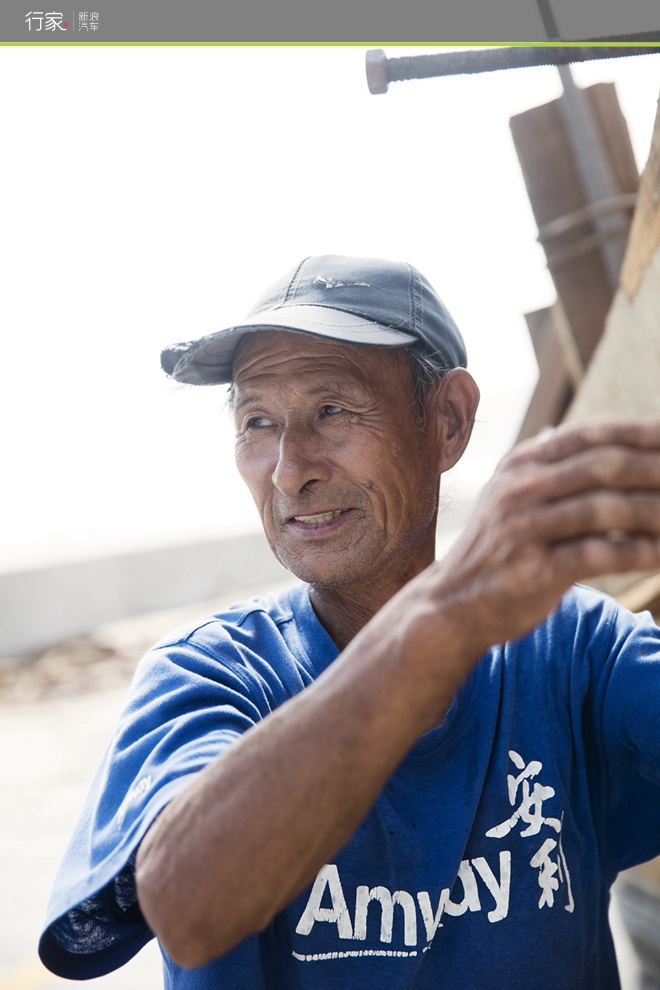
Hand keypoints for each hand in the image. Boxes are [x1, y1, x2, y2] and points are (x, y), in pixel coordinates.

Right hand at [431, 419, 659, 652]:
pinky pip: (597, 555)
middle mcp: (518, 490)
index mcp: (520, 465)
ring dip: (656, 512)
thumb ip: (559, 474)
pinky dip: (637, 553)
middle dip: (655, 470)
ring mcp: (522, 529)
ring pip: (604, 508)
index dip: (640, 433)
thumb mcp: (518, 499)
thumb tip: (626, 453)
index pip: (589, 434)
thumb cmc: (501, 550)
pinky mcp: (532, 571)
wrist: (452, 604)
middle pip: (602, 466)